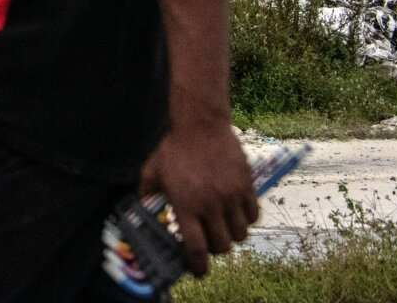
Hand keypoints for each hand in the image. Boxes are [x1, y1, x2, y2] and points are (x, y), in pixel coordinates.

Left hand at [139, 121, 258, 276]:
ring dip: (232, 235)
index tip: (199, 271)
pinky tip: (237, 213)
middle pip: (222, 246)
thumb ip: (147, 191)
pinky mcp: (247, 186)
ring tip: (224, 227)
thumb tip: (142, 206)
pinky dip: (247, 219)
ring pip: (240, 234)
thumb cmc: (174, 147)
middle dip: (216, 249)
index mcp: (186, 205)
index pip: (196, 248)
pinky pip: (254, 215)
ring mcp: (231, 196)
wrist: (200, 124)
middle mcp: (211, 205)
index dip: (198, 265)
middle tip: (210, 242)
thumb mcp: (152, 169)